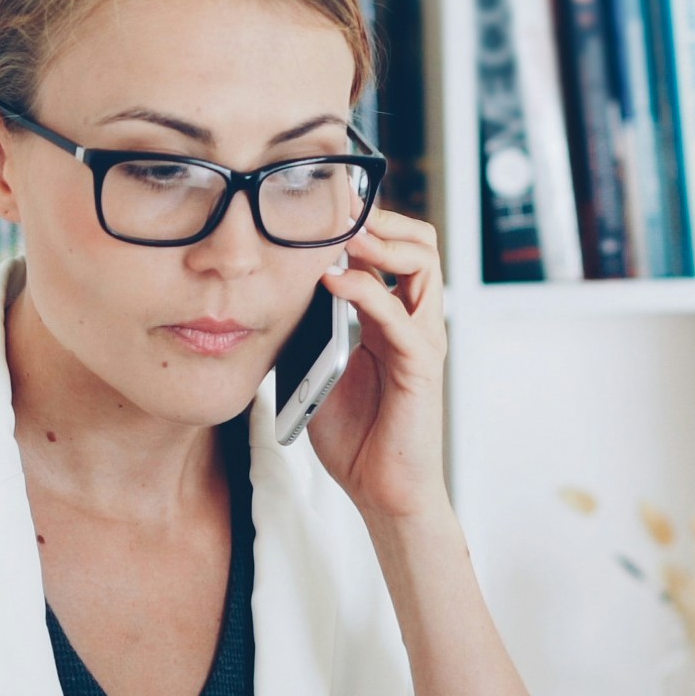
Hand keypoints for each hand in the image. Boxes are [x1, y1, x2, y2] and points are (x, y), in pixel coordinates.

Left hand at [302, 209, 449, 524]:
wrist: (381, 491)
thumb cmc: (355, 436)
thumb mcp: (318, 368)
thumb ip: (309, 331)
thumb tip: (271, 295)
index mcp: (390, 319)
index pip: (392, 250)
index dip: (364, 223)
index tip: (321, 205)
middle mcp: (413, 321)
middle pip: (419, 242)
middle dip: (382, 219)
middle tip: (340, 208)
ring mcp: (421, 340)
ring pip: (423, 264)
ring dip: (383, 241)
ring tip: (344, 233)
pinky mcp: (420, 367)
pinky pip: (403, 315)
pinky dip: (370, 290)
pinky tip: (336, 280)